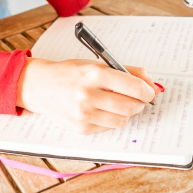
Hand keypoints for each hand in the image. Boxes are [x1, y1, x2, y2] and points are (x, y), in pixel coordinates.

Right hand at [15, 58, 161, 133]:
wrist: (41, 86)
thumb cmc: (71, 73)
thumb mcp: (97, 64)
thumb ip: (126, 71)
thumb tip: (151, 84)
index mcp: (95, 74)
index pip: (133, 86)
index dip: (147, 91)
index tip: (150, 91)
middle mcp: (88, 94)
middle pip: (130, 106)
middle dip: (140, 104)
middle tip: (140, 100)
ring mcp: (83, 113)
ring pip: (122, 120)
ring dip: (127, 113)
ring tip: (121, 104)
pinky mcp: (81, 127)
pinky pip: (108, 127)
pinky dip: (112, 119)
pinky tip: (104, 110)